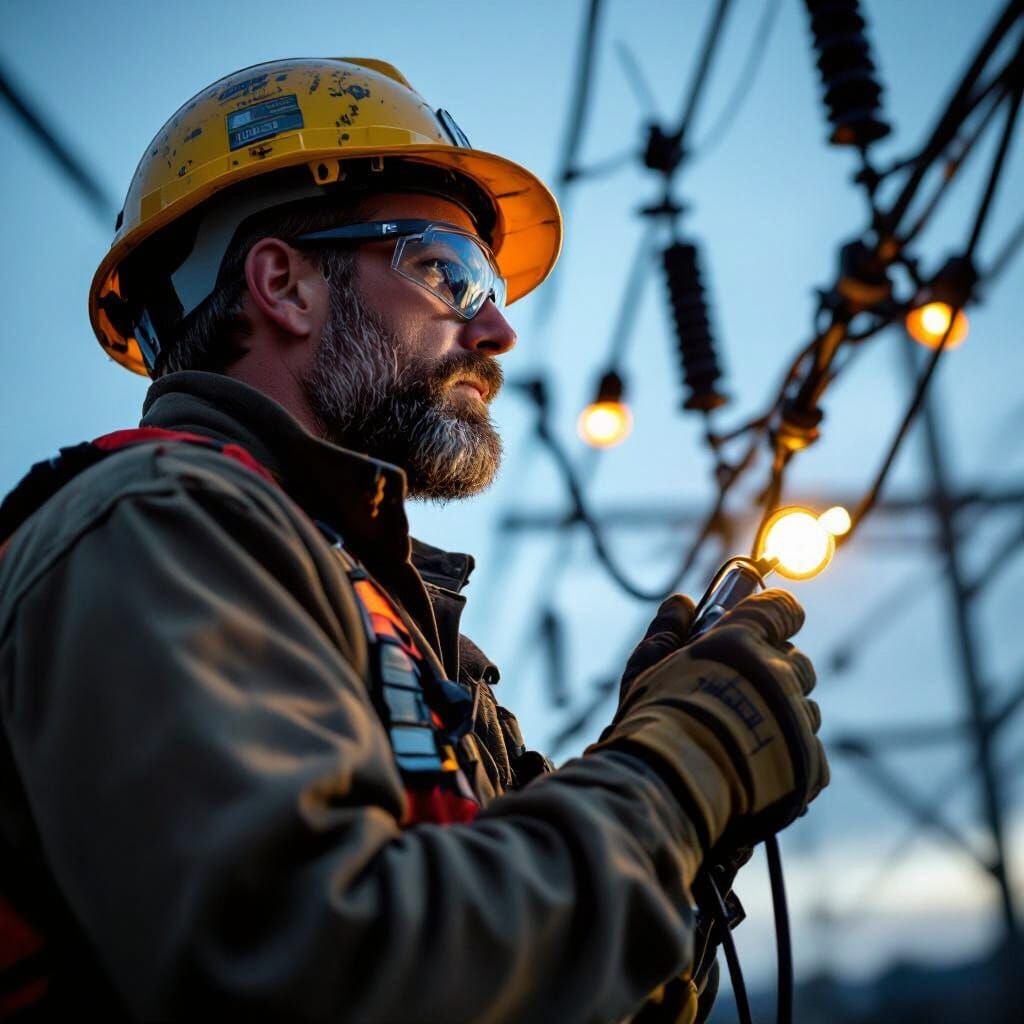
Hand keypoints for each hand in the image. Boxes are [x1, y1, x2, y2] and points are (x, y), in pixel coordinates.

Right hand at [590, 590, 828, 853]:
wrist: (674, 786)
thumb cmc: (654, 722)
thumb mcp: (646, 669)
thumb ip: (666, 632)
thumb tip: (680, 602)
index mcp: (740, 642)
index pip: (779, 610)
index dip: (780, 613)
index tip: (779, 619)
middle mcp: (778, 674)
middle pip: (798, 663)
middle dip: (779, 672)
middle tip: (747, 692)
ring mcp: (798, 720)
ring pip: (806, 709)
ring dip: (786, 717)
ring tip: (749, 738)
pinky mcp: (810, 764)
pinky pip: (812, 753)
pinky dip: (793, 758)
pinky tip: (762, 768)